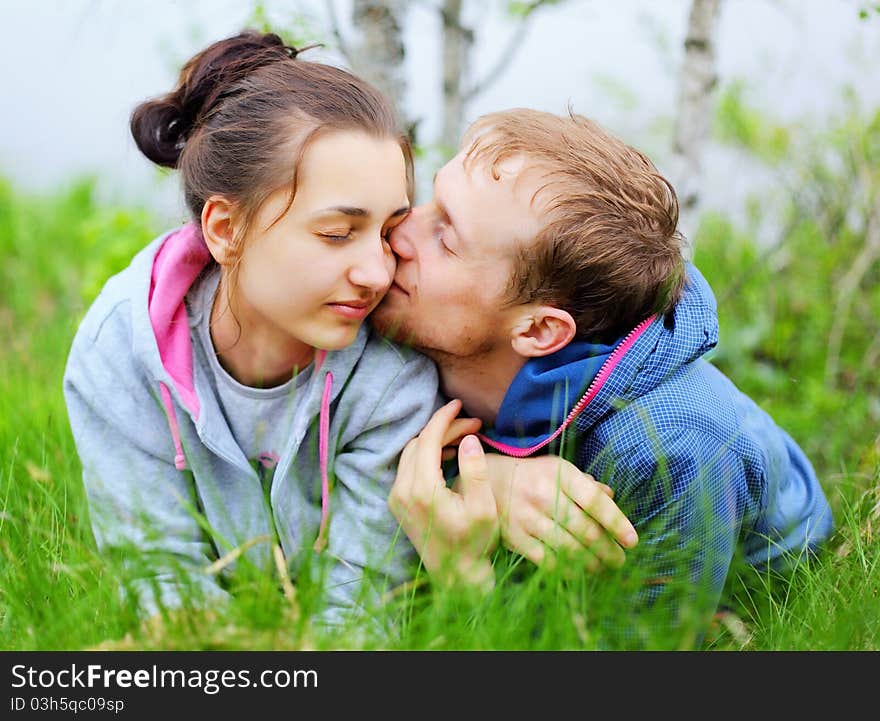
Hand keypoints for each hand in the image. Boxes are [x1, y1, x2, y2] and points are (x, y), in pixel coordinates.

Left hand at [389, 399, 498, 591]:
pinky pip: (408, 467)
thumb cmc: (474, 543)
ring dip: (435, 440)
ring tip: (464, 437)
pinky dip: (426, 454)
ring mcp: (396, 498)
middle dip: (444, 428)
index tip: (460, 404)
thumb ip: (476, 471)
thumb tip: (468, 439)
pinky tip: (448, 454)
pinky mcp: (397, 503)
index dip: (444, 418)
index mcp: (421, 489)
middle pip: (419, 443)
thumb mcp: (484, 508)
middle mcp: (401, 491)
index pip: (428, 439)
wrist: (455, 576)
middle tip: (473, 425)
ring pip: (412, 453)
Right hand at [482, 454, 637, 572]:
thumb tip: (611, 496)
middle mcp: (544, 494)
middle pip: (584, 529)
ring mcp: (528, 517)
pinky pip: (547, 560)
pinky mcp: (515, 536)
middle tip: (619, 561)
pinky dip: (567, 569)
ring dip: (592, 563)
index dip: (616, 522)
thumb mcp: (558, 469)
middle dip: (608, 550)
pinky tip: (579, 572)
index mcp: (560, 474)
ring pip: (568, 547)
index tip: (632, 541)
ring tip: (603, 568)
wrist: (485, 481)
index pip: (595, 501)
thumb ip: (585, 484)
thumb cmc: (531, 476)